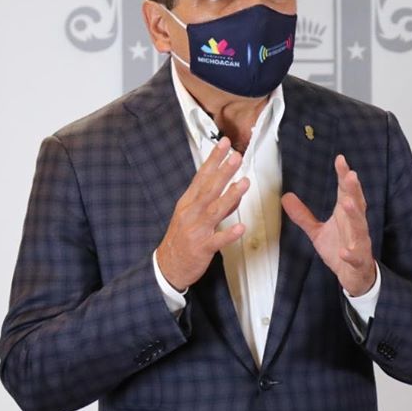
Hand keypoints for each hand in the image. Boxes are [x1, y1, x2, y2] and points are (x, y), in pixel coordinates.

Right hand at [156, 137, 248, 290]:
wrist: (167, 267)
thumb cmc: (181, 238)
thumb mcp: (193, 216)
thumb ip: (215, 203)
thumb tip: (234, 191)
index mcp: (188, 202)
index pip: (202, 176)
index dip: (213, 159)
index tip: (223, 143)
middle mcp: (191, 213)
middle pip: (209, 189)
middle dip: (223, 172)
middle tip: (236, 156)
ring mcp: (196, 230)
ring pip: (214, 211)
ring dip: (230, 196)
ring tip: (244, 183)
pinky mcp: (202, 248)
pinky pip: (217, 240)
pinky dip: (229, 234)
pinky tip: (241, 228)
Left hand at [281, 154, 375, 296]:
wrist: (356, 276)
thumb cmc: (340, 249)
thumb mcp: (317, 232)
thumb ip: (303, 215)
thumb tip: (285, 197)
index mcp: (346, 216)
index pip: (346, 192)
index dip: (344, 176)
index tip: (340, 160)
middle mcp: (355, 225)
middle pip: (356, 204)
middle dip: (354, 189)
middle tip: (351, 175)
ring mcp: (359, 243)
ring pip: (359, 227)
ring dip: (355, 215)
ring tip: (348, 203)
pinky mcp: (358, 261)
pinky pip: (355, 256)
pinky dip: (350, 254)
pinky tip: (345, 251)